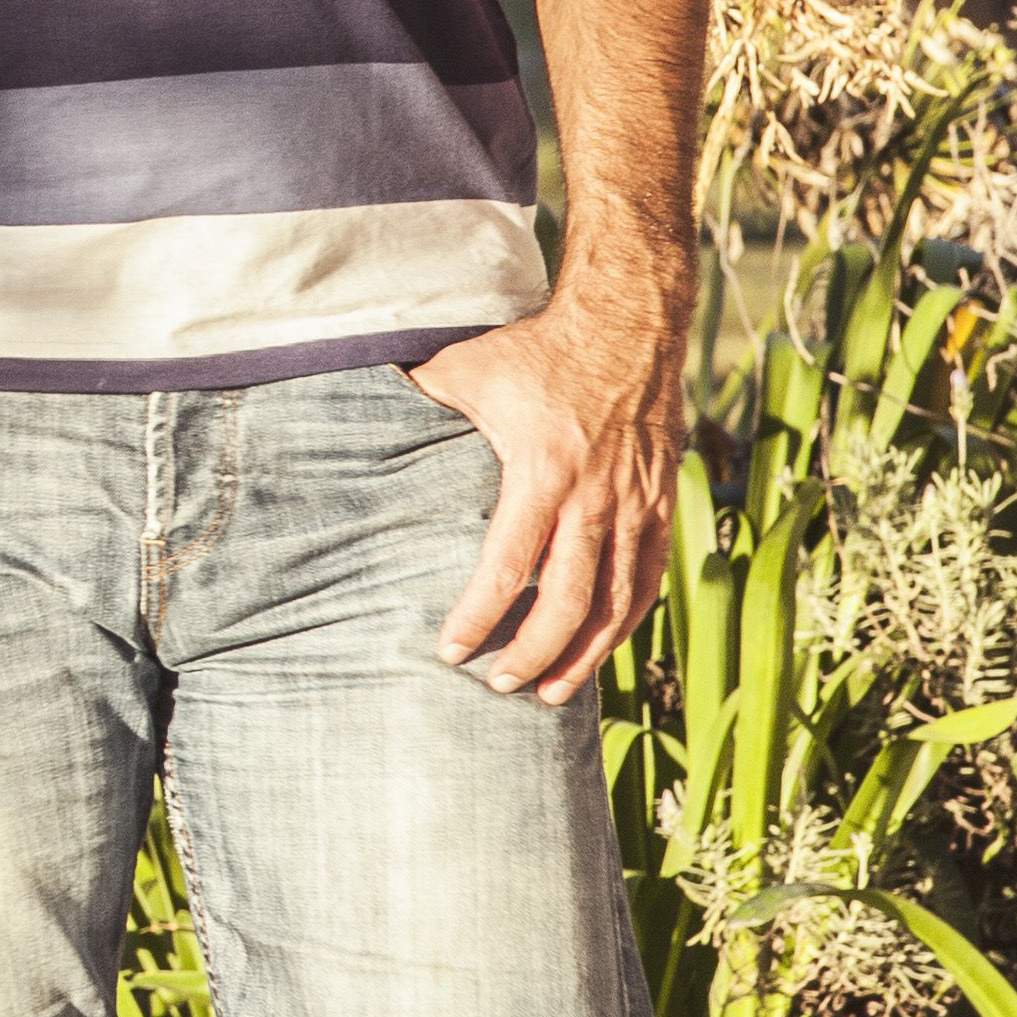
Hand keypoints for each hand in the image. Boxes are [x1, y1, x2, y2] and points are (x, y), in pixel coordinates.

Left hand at [410, 291, 686, 700]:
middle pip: (568, 599)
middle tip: (500, 686)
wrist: (627, 323)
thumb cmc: (535, 348)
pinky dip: (626, 620)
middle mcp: (595, 497)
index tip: (451, 651)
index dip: (480, 615)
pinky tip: (601, 647)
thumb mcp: (465, 367)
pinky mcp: (661, 503)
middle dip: (533, 652)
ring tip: (552, 692)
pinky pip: (649, 577)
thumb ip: (417, 400)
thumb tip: (356, 415)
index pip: (508, 563)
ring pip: (617, 601)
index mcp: (543, 470)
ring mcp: (635, 504)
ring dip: (586, 654)